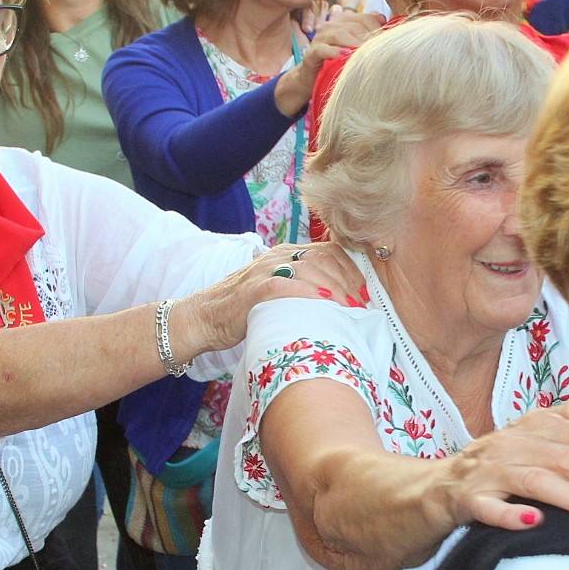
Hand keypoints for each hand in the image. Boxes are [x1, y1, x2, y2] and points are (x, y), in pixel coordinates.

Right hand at [174, 241, 363, 357]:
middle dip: (348, 282)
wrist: (203, 318)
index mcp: (286, 254)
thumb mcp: (277, 291)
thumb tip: (336, 303)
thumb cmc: (244, 311)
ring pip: (310, 269)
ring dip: (335, 290)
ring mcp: (265, 270)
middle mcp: (278, 256)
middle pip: (324, 259)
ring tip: (349, 310)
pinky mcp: (255, 288)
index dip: (352, 271)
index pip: (329, 251)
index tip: (364, 293)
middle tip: (361, 305)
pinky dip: (310, 294)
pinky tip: (325, 307)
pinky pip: (287, 285)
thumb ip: (301, 288)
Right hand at [276, 8, 384, 115]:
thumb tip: (382, 18)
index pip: (363, 18)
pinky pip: (322, 49)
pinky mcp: (311, 54)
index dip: (376, 28)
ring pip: (338, 34)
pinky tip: (345, 56)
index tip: (386, 42)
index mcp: (342, 22)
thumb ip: (367, 33)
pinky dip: (334, 52)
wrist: (314, 81)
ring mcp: (319, 39)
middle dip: (367, 38)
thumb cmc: (339, 64)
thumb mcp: (355, 49)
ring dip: (353, 43)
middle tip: (378, 51)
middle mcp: (330, 27)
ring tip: (365, 53)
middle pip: (352, 26)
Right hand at [437, 397, 568, 531]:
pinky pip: (487, 505)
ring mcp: (487, 470)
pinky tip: (534, 523)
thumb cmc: (494, 468)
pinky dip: (510, 514)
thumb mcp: (532, 438)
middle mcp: (513, 441)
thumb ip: (566, 422)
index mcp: (535, 424)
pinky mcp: (463, 499)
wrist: (431, 489)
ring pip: (537, 479)